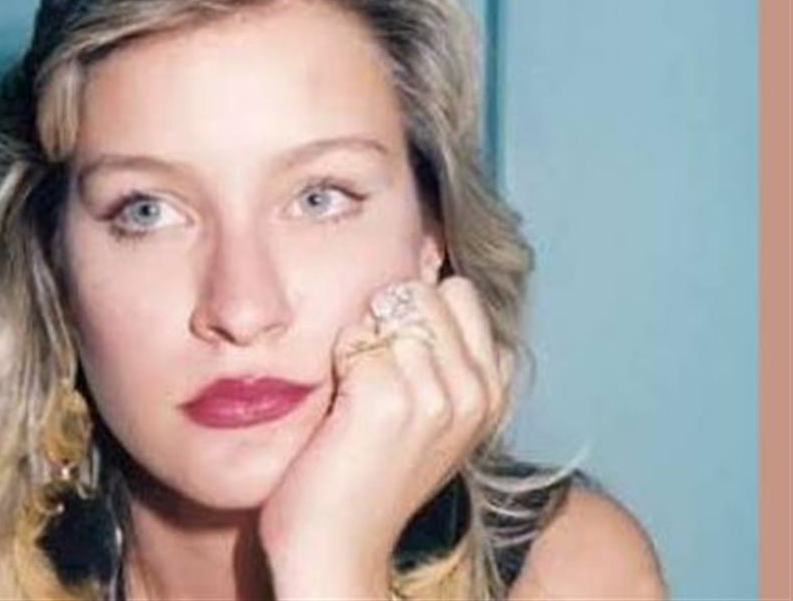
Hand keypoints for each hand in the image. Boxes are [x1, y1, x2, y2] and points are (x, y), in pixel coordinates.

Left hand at [259, 276, 505, 598]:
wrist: (338, 545)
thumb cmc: (370, 479)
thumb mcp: (434, 421)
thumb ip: (445, 363)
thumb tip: (429, 282)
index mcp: (491, 393)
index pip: (460, 295)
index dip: (417, 311)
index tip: (397, 357)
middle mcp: (473, 392)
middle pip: (425, 291)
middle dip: (388, 314)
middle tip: (371, 373)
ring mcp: (435, 395)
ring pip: (388, 308)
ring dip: (360, 339)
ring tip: (355, 393)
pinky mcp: (387, 398)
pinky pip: (354, 335)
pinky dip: (337, 357)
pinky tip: (340, 403)